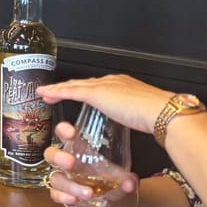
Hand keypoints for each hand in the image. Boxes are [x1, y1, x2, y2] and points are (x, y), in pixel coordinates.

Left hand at [37, 74, 173, 135]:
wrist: (161, 111)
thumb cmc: (158, 116)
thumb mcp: (144, 116)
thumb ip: (135, 118)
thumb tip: (138, 126)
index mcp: (124, 84)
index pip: (99, 86)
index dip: (85, 90)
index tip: (76, 94)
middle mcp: (112, 81)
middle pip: (84, 83)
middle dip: (68, 87)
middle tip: (53, 92)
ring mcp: (104, 85)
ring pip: (74, 85)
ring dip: (58, 89)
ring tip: (45, 93)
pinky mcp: (97, 93)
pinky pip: (71, 91)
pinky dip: (57, 91)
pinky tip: (47, 94)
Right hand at [44, 126, 138, 206]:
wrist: (113, 200)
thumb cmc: (113, 179)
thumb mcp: (121, 175)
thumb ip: (127, 179)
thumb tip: (130, 183)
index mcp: (78, 147)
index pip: (63, 133)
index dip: (63, 130)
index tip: (71, 133)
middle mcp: (67, 161)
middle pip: (51, 154)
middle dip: (60, 157)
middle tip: (72, 163)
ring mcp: (63, 178)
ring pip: (56, 177)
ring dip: (70, 185)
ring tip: (88, 192)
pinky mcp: (62, 193)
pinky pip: (55, 194)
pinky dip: (63, 196)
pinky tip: (75, 199)